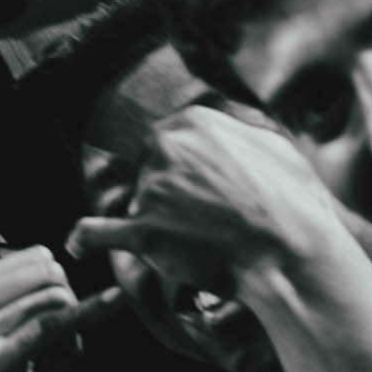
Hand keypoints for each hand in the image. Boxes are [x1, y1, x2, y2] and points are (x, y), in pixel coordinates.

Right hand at [0, 229, 87, 371]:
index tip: (51, 322)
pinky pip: (54, 324)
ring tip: (60, 366)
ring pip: (53, 299)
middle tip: (62, 347)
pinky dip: (90, 313)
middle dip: (68, 303)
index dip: (55, 286)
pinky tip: (115, 303)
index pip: (31, 258)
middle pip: (46, 274)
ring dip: (73, 334)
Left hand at [69, 100, 341, 291]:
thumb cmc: (292, 201)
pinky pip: (92, 233)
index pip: (165, 139)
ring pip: (134, 203)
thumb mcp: (272, 146)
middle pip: (145, 169)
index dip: (176, 165)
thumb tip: (224, 125)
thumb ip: (237, 131)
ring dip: (151, 220)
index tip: (189, 185)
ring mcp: (149, 190)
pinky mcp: (141, 232)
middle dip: (163, 191)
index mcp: (193, 122)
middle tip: (195, 217)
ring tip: (190, 242)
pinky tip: (78, 247)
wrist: (291, 249)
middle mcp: (164, 147)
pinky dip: (84, 240)